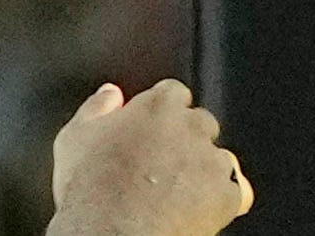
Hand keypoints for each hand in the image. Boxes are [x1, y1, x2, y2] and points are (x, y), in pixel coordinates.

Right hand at [52, 82, 251, 235]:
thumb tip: (111, 94)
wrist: (112, 233)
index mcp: (155, 107)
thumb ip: (97, 107)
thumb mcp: (76, 136)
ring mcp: (210, 164)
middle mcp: (189, 129)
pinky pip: (238, 190)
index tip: (154, 124)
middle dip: (188, 136)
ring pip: (222, 156)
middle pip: (202, 121)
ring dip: (207, 167)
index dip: (163, 109)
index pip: (174, 91)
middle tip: (166, 159)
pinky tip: (206, 206)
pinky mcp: (226, 198)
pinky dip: (226, 197)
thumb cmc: (92, 188)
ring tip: (184, 187)